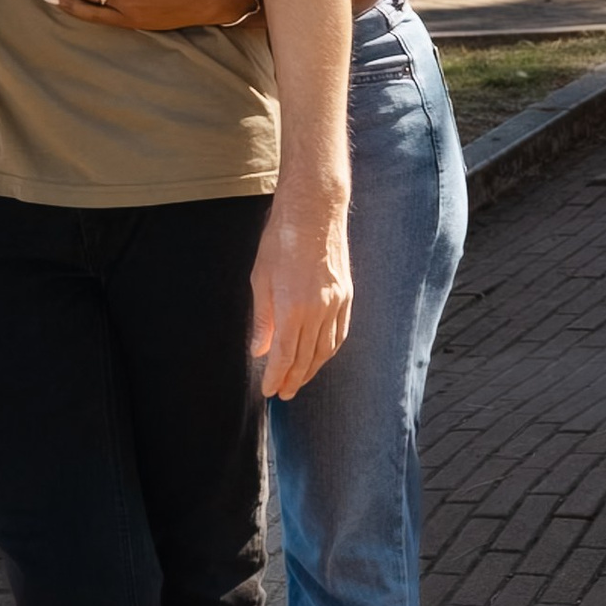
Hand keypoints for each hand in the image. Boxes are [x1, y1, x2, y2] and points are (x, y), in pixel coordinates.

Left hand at [250, 184, 351, 400]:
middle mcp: (317, 310)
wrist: (314, 211)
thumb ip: (262, 319)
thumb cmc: (282, 239)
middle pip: (306, 358)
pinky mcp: (346, 295)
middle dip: (293, 380)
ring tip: (299, 381)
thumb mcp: (260, 278)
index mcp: (292, 308)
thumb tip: (259, 349)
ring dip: (312, 370)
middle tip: (283, 394)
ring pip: (326, 350)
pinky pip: (340, 333)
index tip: (268, 391)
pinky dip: (330, 350)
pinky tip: (321, 356)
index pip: (284, 357)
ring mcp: (336, 303)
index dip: (275, 378)